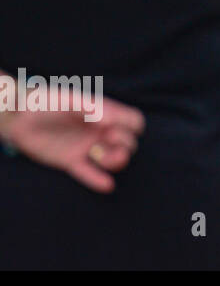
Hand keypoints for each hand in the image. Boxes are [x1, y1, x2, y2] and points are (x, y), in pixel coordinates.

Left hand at [0, 92, 144, 193]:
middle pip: (128, 144)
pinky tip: (106, 185)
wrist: (18, 116)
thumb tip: (113, 122)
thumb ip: (92, 108)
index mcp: (105, 114)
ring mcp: (86, 147)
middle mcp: (99, 131)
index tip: (118, 127)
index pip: (134, 122)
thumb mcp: (71, 100)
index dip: (133, 127)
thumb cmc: (46, 101)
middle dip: (125, 145)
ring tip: (99, 157)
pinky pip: (89, 173)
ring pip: (113, 160)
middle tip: (107, 140)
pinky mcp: (71, 161)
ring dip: (114, 162)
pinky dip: (98, 180)